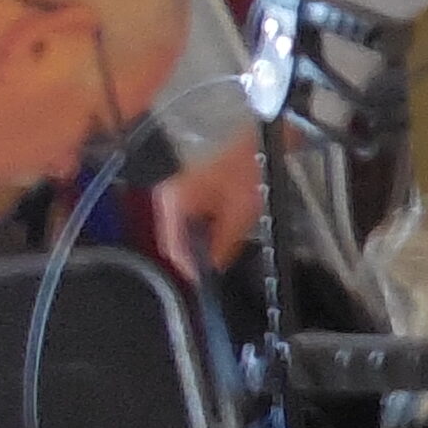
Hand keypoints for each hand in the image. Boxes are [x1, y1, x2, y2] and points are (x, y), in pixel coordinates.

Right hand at [151, 139, 262, 273]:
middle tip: (219, 272)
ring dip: (204, 246)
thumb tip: (214, 269)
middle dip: (198, 258)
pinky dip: (208, 233)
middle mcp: (167, 199)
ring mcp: (178, 196)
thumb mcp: (240, 214)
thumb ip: (223, 245)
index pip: (172, 247)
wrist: (260, 143)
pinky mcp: (190, 195)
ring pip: (186, 234)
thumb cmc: (249, 171)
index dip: (191, 269)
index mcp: (172, 202)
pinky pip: (194, 223)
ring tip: (225, 256)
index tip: (208, 284)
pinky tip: (225, 239)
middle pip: (177, 242)